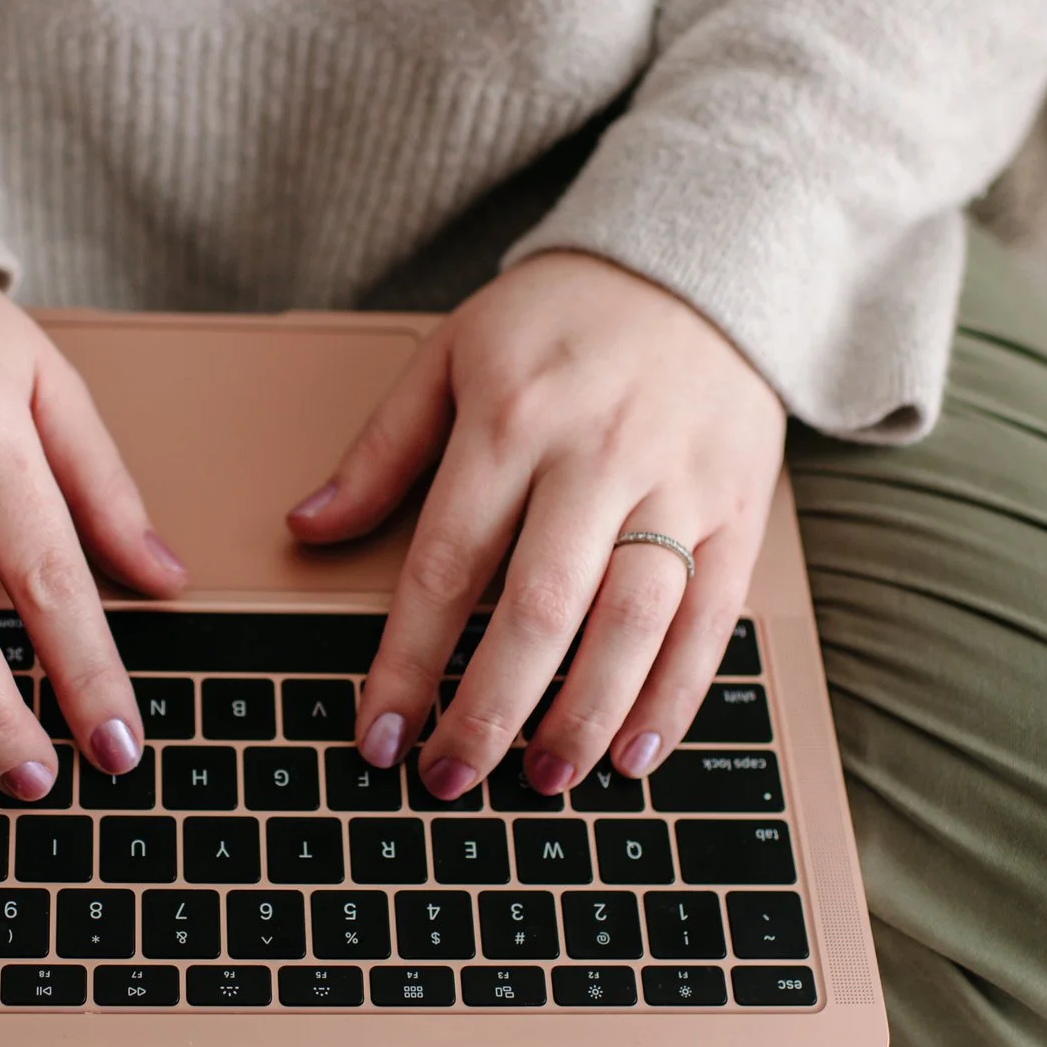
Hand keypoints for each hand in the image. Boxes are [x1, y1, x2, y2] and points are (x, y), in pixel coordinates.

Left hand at [288, 252, 784, 798]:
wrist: (702, 265)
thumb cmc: (560, 319)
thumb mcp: (451, 355)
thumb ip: (381, 451)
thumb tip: (307, 530)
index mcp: (510, 419)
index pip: (447, 564)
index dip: (407, 662)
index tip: (378, 736)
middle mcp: (596, 457)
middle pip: (539, 609)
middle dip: (489, 711)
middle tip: (449, 781)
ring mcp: (677, 487)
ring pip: (631, 624)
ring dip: (582, 718)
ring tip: (541, 781)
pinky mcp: (740, 510)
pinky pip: (710, 620)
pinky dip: (674, 695)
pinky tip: (634, 751)